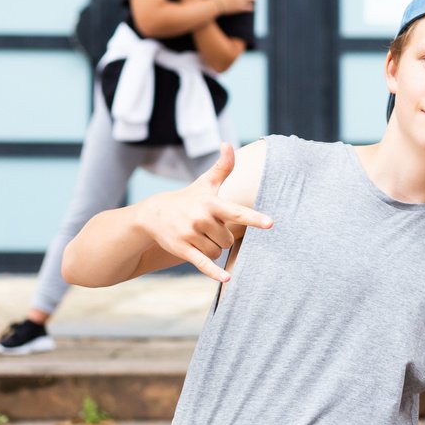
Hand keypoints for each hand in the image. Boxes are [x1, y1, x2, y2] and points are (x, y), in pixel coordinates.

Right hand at [136, 143, 272, 281]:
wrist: (153, 214)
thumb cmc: (188, 198)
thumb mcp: (205, 183)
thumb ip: (222, 167)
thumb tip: (228, 144)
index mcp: (211, 204)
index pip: (237, 211)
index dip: (254, 218)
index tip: (270, 223)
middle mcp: (202, 219)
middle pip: (228, 239)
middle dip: (221, 237)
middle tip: (207, 227)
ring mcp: (191, 235)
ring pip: (217, 251)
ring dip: (212, 248)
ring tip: (198, 236)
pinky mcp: (183, 250)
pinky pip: (204, 264)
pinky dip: (215, 273)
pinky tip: (227, 280)